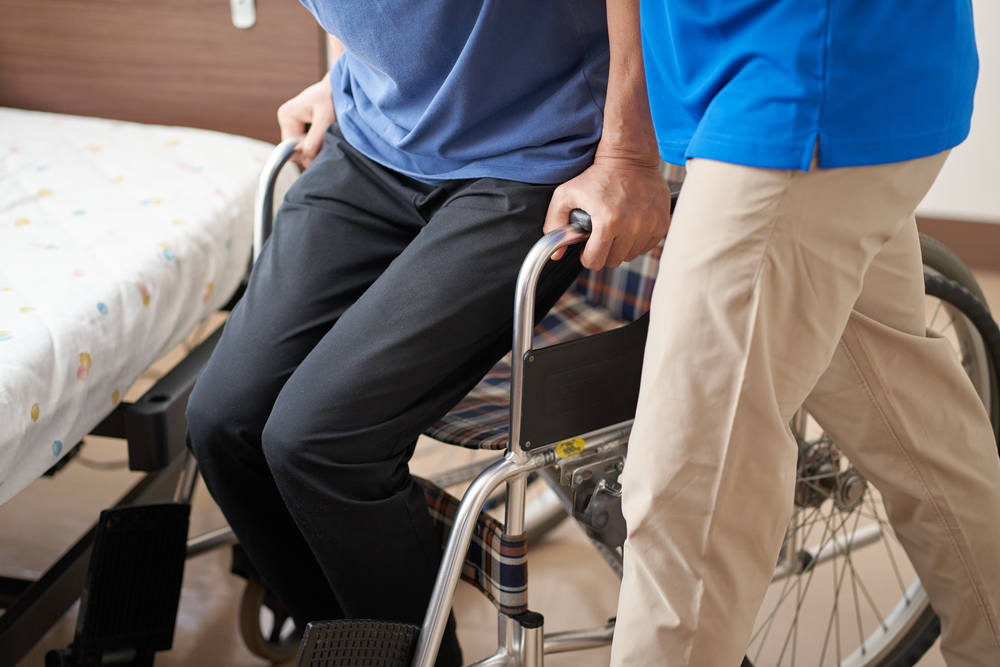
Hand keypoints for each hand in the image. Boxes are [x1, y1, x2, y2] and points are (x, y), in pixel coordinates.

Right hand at [277, 76, 335, 168]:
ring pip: (302, 146)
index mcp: (287, 116)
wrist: (341, 87)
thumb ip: (314, 141)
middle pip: (295, 149)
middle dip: (311, 149)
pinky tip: (325, 130)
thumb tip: (306, 159)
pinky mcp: (301, 123)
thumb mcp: (325, 121)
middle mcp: (286, 118)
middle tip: (327, 138)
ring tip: (327, 131)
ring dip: (316, 144)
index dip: (306, 152)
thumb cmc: (333, 98)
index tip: (321, 143)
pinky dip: (317, 140)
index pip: (290, 149)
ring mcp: (293, 121)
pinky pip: (307, 140)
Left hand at [543, 154, 671, 268]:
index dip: (588, 257)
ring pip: (631, 255)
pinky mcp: (661, 223)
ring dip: (621, 247)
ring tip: (616, 229)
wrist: (630, 157)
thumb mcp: (566, 195)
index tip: (587, 247)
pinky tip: (630, 226)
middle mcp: (631, 226)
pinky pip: (647, 246)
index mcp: (607, 222)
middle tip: (601, 236)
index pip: (596, 261)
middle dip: (604, 252)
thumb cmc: (596, 175)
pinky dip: (637, 241)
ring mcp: (649, 225)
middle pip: (614, 261)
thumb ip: (555, 224)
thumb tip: (556, 254)